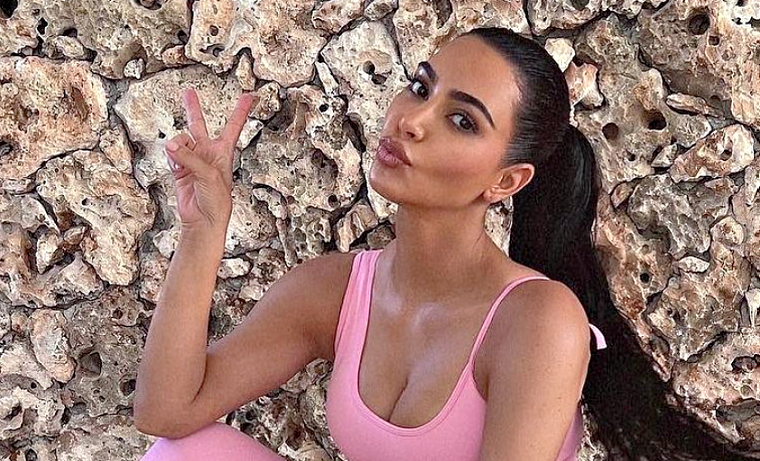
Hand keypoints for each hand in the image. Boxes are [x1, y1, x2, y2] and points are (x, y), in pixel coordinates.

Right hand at [165, 88, 255, 233]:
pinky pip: (171, 154)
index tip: (248, 95)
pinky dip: (171, 158)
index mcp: (224, 152)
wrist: (203, 219)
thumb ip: (190, 157)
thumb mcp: (209, 174)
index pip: (233, 126)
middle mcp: (208, 153)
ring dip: (179, 147)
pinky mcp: (180, 168)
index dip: (240, 110)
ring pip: (180, 140)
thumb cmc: (216, 200)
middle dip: (193, 108)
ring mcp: (193, 159)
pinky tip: (176, 166)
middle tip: (189, 92)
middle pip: (200, 125)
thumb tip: (171, 145)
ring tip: (180, 159)